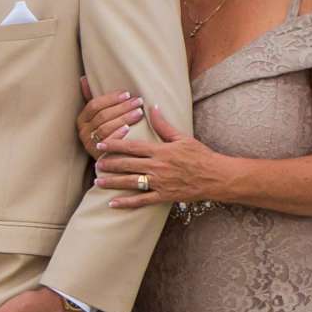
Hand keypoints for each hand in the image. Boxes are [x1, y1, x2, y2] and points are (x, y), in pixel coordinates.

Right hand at [75, 76, 145, 159]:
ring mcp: (90, 144)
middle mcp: (82, 131)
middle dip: (122, 107)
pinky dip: (118, 134)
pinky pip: (108, 142)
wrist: (108, 159)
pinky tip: (129, 129)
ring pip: (106, 127)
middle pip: (102, 115)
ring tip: (139, 112)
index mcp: (81, 119)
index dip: (111, 98)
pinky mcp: (98, 155)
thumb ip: (91, 98)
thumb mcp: (97, 115)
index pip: (94, 105)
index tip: (127, 94)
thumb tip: (83, 78)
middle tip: (138, 101)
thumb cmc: (105, 131)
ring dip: (124, 118)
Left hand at [95, 106, 218, 208]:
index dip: (114, 145)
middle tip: (95, 163)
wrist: (216, 177)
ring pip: (130, 182)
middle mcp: (157, 167)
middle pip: (127, 165)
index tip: (101, 144)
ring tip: (98, 181)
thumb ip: (164, 125)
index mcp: (160, 151)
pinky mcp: (163, 196)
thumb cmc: (200, 155)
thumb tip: (152, 108)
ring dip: (112, 182)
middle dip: (109, 164)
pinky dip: (126, 203)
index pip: (132, 147)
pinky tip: (112, 203)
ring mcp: (159, 183)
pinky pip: (141, 201)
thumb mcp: (182, 137)